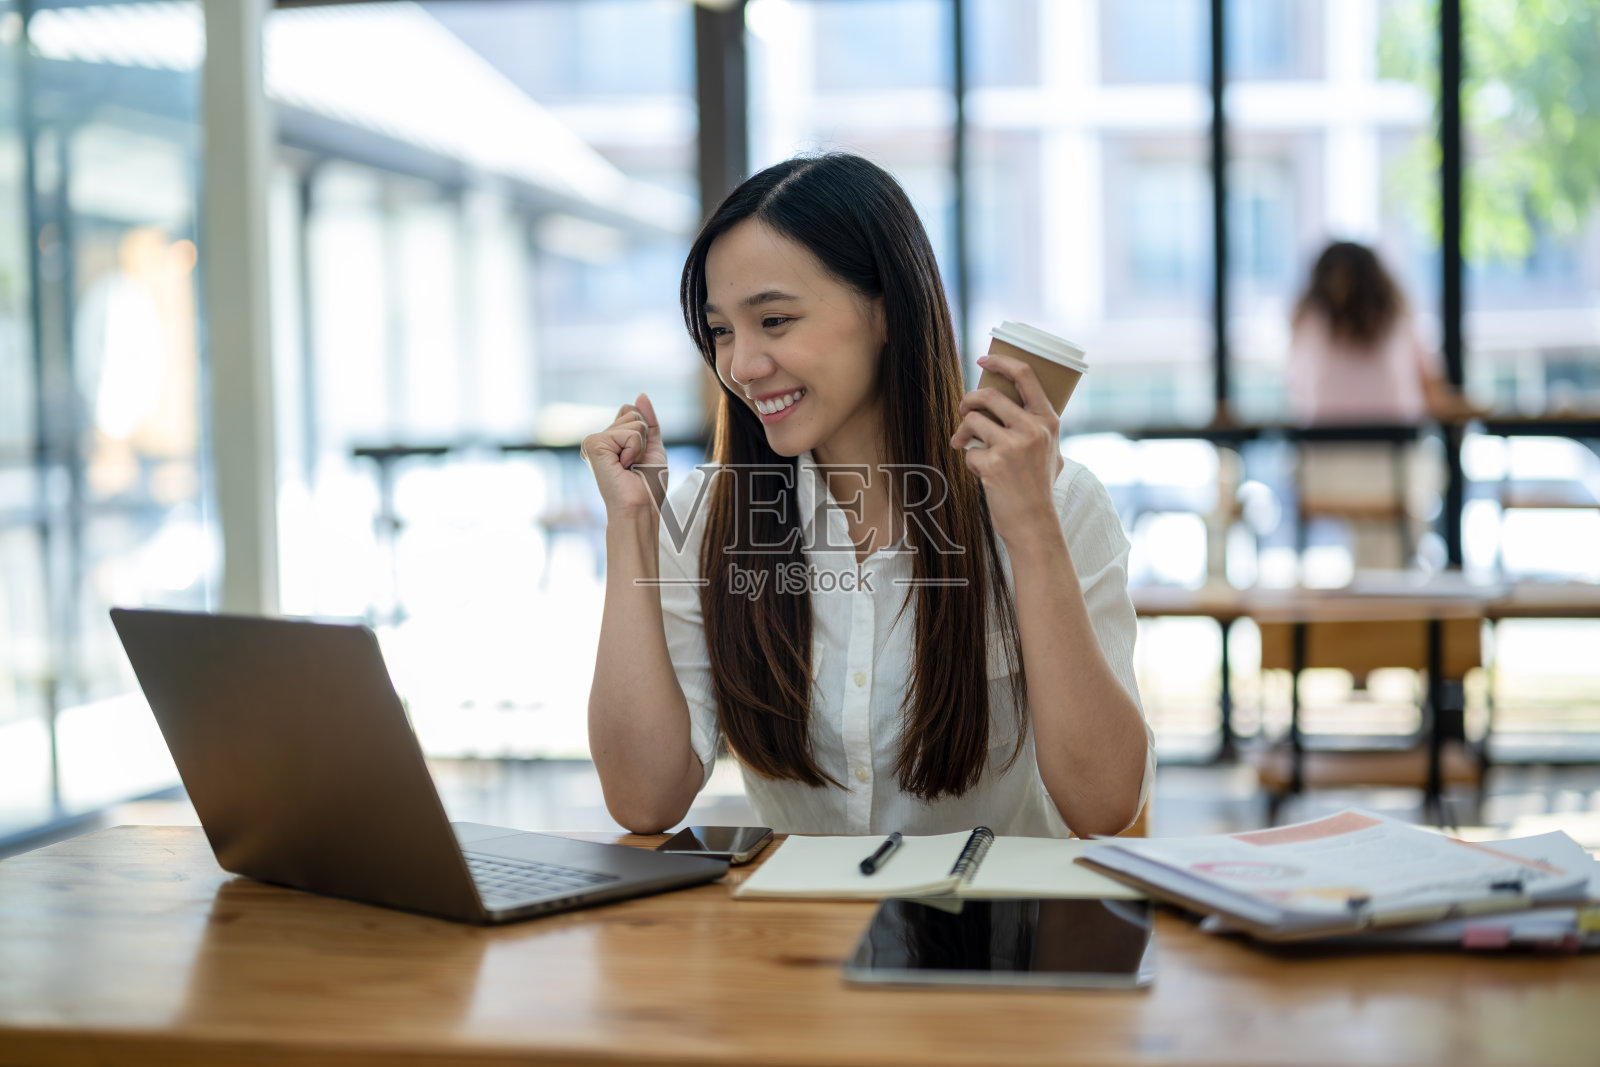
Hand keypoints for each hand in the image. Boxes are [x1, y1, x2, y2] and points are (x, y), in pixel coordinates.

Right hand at [580, 392, 668, 517]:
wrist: (640, 506)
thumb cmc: (647, 485)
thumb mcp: (653, 447)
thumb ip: (648, 421)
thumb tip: (641, 395)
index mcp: (611, 440)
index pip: (631, 412)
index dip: (644, 431)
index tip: (639, 457)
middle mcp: (600, 440)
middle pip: (632, 413)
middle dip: (643, 438)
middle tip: (634, 463)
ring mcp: (594, 441)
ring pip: (632, 420)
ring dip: (639, 446)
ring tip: (629, 466)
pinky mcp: (592, 445)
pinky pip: (627, 432)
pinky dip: (634, 449)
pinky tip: (623, 466)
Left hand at [950, 352, 1063, 546]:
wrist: (1034, 523)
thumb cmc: (1038, 487)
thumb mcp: (1050, 451)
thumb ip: (1034, 426)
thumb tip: (1006, 400)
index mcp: (1048, 420)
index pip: (1025, 376)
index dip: (1001, 362)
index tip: (984, 361)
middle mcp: (1033, 429)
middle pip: (988, 396)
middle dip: (969, 401)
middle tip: (963, 410)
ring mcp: (1013, 446)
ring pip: (973, 420)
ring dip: (962, 432)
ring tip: (963, 444)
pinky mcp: (994, 463)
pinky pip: (969, 451)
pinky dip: (970, 462)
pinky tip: (982, 475)